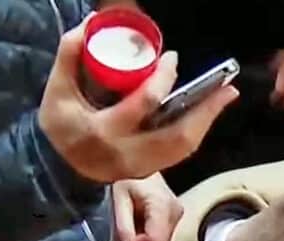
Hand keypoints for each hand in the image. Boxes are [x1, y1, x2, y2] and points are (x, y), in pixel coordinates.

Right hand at [38, 16, 238, 182]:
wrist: (60, 166)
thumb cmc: (63, 124)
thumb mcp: (58, 91)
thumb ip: (70, 57)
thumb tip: (88, 25)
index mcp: (103, 132)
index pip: (143, 104)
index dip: (162, 79)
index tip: (172, 59)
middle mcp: (127, 154)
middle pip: (177, 136)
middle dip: (205, 111)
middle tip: (226, 87)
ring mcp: (142, 167)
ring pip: (184, 147)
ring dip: (207, 121)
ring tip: (225, 96)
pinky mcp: (151, 171)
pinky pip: (180, 151)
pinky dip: (197, 130)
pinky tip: (208, 112)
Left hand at [111, 172, 180, 240]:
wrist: (133, 155)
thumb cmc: (123, 174)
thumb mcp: (117, 199)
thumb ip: (123, 226)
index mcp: (162, 204)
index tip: (125, 236)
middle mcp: (176, 209)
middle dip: (141, 240)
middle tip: (127, 223)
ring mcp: (179, 211)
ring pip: (163, 239)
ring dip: (145, 235)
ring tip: (133, 216)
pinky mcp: (177, 212)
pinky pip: (164, 232)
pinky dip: (150, 230)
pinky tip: (140, 216)